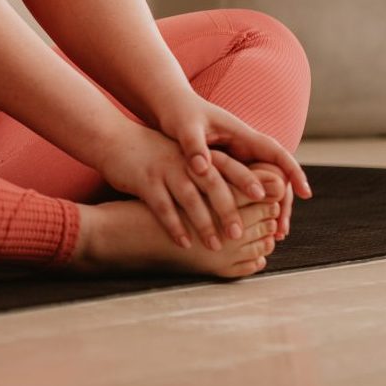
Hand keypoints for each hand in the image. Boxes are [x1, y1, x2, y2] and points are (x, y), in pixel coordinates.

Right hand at [92, 120, 256, 251]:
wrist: (115, 139)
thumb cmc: (154, 154)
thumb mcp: (183, 156)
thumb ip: (208, 170)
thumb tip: (236, 193)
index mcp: (198, 154)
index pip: (230, 167)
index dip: (249, 183)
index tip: (269, 201)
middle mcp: (185, 161)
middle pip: (214, 185)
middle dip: (229, 210)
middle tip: (241, 234)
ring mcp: (165, 170)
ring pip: (189, 198)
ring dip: (204, 223)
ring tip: (216, 245)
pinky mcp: (145, 181)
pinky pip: (162, 206)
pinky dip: (174, 226)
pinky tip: (184, 243)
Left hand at [154, 93, 311, 239]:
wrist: (169, 108)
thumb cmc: (178, 114)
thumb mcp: (185, 128)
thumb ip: (194, 147)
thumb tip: (202, 168)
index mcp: (242, 135)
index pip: (277, 154)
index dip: (293, 173)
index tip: (306, 193)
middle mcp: (245, 147)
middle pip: (276, 176)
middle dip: (283, 203)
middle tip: (281, 232)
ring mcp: (238, 158)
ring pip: (263, 185)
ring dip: (270, 209)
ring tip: (273, 238)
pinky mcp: (227, 168)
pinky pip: (246, 189)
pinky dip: (252, 208)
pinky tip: (250, 228)